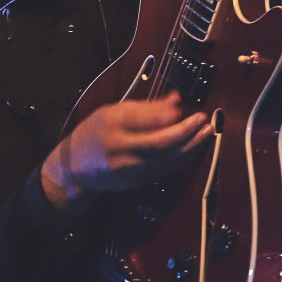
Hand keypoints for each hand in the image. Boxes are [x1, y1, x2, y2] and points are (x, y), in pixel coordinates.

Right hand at [40, 92, 211, 212]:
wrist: (75, 167)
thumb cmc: (95, 133)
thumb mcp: (114, 111)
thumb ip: (146, 107)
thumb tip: (176, 100)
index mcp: (113, 125)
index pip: (145, 120)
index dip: (171, 116)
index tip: (188, 109)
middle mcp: (120, 148)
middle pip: (161, 144)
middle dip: (187, 133)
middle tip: (204, 121)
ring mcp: (129, 169)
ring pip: (167, 160)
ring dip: (191, 147)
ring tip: (207, 133)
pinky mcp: (136, 181)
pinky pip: (165, 170)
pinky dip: (183, 159)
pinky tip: (194, 149)